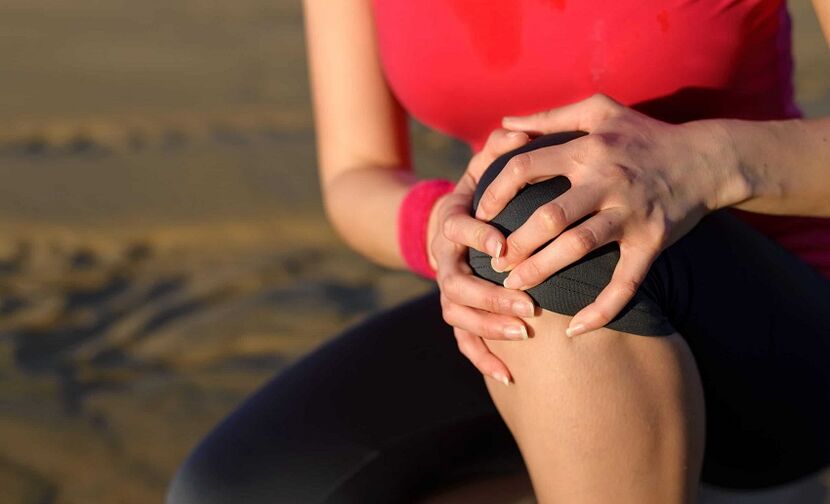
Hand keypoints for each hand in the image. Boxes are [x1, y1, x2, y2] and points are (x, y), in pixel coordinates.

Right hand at [429, 128, 537, 385]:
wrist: (450, 222)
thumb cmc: (481, 193)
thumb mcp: (485, 169)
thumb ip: (499, 153)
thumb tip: (514, 131)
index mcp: (451, 221)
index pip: (455, 229)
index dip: (475, 237)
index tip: (502, 246)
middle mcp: (443, 258)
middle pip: (453, 283)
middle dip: (490, 296)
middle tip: (529, 306)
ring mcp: (447, 288)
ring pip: (456, 315)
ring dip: (487, 326)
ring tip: (523, 334)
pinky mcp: (457, 312)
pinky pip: (463, 341)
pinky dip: (482, 358)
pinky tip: (509, 375)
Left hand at [477, 94, 736, 336]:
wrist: (707, 158)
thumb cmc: (645, 134)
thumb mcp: (600, 109)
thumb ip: (549, 116)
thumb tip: (505, 121)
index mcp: (587, 149)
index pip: (526, 167)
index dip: (496, 192)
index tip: (480, 214)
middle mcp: (606, 181)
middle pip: (549, 215)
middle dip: (514, 242)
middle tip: (492, 262)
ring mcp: (631, 214)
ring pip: (578, 247)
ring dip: (542, 270)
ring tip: (515, 287)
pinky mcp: (653, 241)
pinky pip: (625, 282)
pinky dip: (601, 309)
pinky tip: (575, 328)